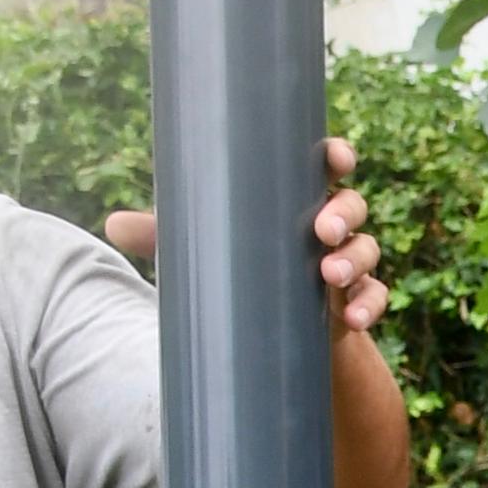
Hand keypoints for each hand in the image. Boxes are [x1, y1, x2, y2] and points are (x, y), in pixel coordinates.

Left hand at [104, 137, 387, 337]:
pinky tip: (350, 318)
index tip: (336, 158)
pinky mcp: (354, 301)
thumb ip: (162, 236)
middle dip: (344, 214)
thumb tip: (112, 225)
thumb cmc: (235, 269)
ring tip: (329, 277)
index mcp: (293, 197)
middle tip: (321, 230)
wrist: (269, 330)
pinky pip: (376, 297)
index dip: (336, 156)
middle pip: (353, 205)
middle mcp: (327, 224)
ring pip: (368, 250)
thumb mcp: (198, 249)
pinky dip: (368, 305)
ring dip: (355, 260)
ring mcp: (346, 263)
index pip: (323, 166)